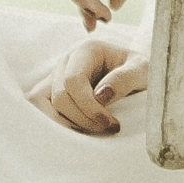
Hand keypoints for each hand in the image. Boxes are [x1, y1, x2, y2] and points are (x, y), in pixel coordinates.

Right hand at [31, 32, 149, 134]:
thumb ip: (125, 79)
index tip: (111, 123)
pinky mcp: (52, 91)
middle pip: (59, 96)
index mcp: (87, 50)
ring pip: (42, 103)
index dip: (88, 107)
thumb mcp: (143, 70)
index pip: (73, 80)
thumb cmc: (139, 70)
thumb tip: (101, 96)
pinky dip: (54, 123)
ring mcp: (56, 76)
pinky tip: (78, 131)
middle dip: (82, 119)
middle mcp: (66, 61)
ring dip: (66, 124)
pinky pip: (40, 108)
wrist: (134, 73)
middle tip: (108, 128)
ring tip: (92, 132)